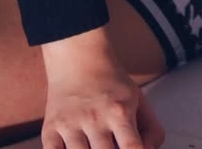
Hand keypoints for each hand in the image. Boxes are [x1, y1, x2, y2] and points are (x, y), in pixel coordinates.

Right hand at [41, 29, 164, 148]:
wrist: (79, 60)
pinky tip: (75, 147)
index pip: (132, 148)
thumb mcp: (139, 100)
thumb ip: (151, 131)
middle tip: (111, 145)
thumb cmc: (112, 86)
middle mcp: (94, 119)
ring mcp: (70, 125)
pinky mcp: (50, 131)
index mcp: (120, 111)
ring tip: (95, 145)